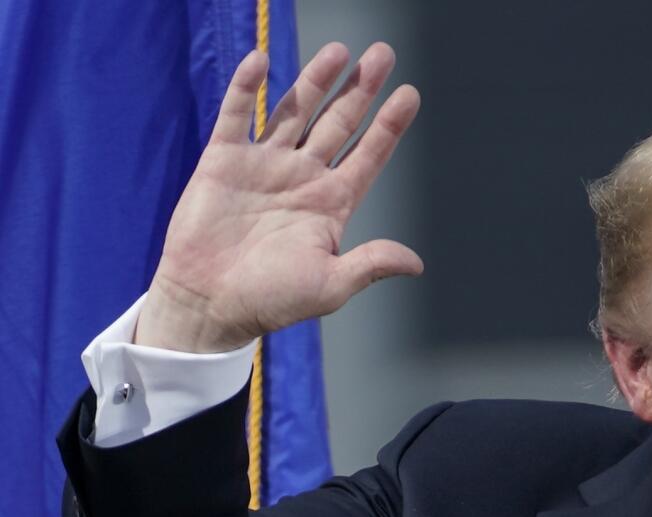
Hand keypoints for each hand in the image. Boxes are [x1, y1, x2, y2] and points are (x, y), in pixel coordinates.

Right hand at [135, 42, 421, 351]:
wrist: (209, 304)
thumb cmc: (271, 300)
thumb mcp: (330, 286)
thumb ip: (370, 265)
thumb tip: (416, 263)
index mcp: (331, 203)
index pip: (368, 155)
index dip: (390, 125)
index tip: (410, 94)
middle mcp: (303, 177)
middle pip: (338, 122)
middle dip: (361, 89)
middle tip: (383, 54)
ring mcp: (264, 165)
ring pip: (295, 111)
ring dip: (315, 79)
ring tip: (339, 50)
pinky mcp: (223, 161)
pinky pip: (237, 115)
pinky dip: (247, 88)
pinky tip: (261, 61)